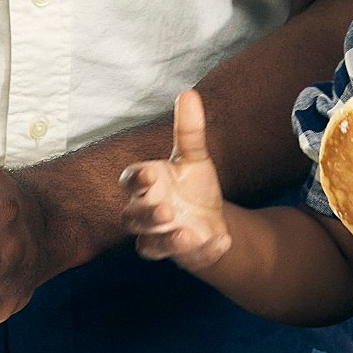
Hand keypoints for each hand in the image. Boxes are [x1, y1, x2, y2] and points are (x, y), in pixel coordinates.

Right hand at [118, 91, 231, 275]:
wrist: (209, 216)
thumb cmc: (192, 183)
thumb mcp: (195, 156)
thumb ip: (189, 130)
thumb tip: (188, 93)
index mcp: (146, 183)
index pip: (130, 180)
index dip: (136, 179)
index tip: (149, 175)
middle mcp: (146, 212)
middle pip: (132, 218)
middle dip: (147, 215)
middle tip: (167, 210)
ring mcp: (160, 236)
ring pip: (149, 245)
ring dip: (167, 241)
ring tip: (187, 232)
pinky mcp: (179, 255)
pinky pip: (185, 259)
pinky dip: (203, 252)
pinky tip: (223, 240)